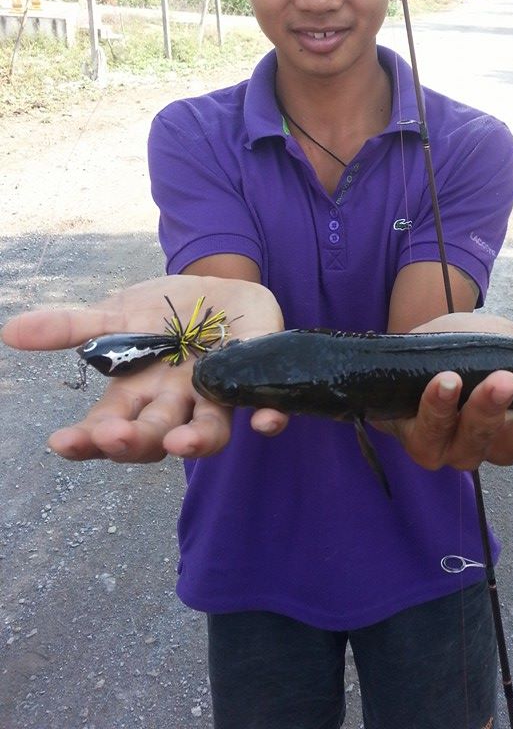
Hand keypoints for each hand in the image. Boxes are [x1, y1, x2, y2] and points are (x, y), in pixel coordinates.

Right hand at [2, 276, 283, 462]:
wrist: (221, 288)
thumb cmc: (163, 311)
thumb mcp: (116, 313)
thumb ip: (72, 325)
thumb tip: (10, 331)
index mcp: (137, 394)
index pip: (106, 429)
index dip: (86, 440)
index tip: (62, 442)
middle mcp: (175, 404)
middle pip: (153, 436)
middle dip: (134, 440)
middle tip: (118, 436)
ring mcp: (217, 396)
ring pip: (207, 432)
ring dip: (197, 441)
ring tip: (184, 442)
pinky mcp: (257, 382)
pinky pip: (266, 408)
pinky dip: (268, 417)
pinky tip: (266, 423)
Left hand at [373, 312, 512, 470]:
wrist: (407, 351)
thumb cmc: (471, 351)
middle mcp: (506, 445)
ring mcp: (463, 450)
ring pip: (483, 439)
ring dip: (494, 408)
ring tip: (503, 379)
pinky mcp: (421, 443)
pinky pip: (430, 429)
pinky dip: (439, 404)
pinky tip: (446, 381)